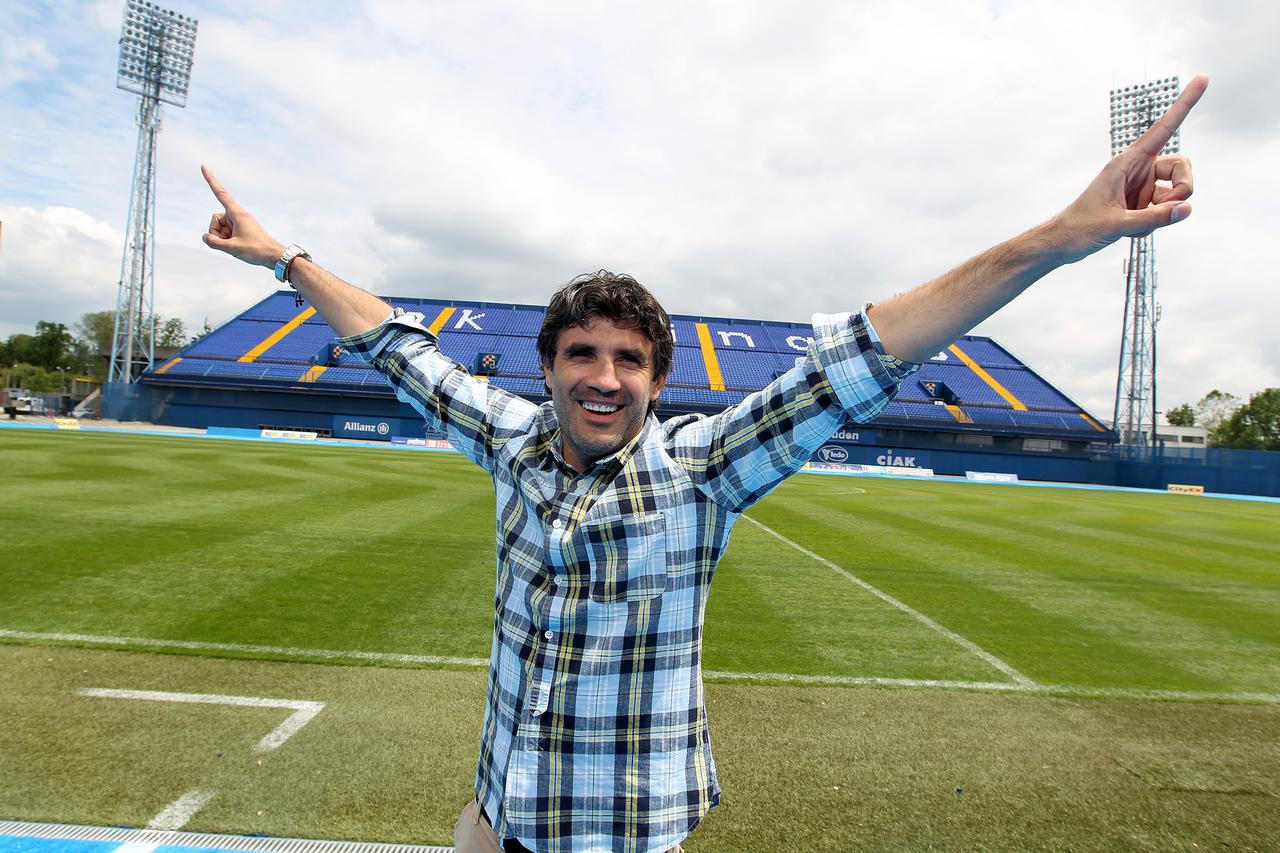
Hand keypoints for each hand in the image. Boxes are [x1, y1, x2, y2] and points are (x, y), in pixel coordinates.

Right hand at [200, 165, 284, 266]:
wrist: (274, 257)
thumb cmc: (256, 251)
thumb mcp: (232, 248)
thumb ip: (214, 242)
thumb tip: (205, 237)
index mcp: (237, 213)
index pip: (220, 193)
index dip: (211, 180)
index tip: (203, 166)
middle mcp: (237, 215)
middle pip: (215, 219)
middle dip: (216, 232)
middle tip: (231, 243)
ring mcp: (238, 222)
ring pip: (219, 228)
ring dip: (222, 239)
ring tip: (238, 245)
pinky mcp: (239, 230)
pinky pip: (225, 234)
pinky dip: (226, 241)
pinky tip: (238, 247)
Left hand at [1053, 74, 1207, 262]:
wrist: (1062, 244)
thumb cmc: (1079, 228)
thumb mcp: (1116, 224)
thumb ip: (1153, 218)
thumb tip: (1186, 209)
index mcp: (1127, 162)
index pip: (1163, 128)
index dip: (1184, 104)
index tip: (1203, 77)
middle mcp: (1137, 170)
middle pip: (1182, 167)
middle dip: (1182, 189)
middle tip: (1168, 210)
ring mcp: (1141, 187)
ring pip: (1176, 192)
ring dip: (1164, 212)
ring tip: (1135, 225)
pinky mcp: (1142, 203)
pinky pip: (1164, 210)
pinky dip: (1155, 223)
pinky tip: (1131, 231)